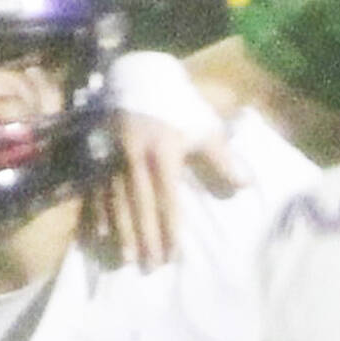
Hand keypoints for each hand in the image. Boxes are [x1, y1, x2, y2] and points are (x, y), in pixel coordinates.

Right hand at [96, 112, 244, 269]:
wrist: (136, 74)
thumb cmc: (175, 103)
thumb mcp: (202, 125)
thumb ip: (222, 156)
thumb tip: (245, 184)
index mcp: (161, 151)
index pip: (166, 198)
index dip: (169, 228)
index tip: (174, 254)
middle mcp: (133, 157)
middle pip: (140, 205)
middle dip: (146, 238)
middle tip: (151, 266)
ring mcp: (111, 156)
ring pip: (115, 200)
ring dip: (122, 232)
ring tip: (128, 259)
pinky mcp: (96, 154)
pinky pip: (94, 188)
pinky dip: (97, 213)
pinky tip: (101, 236)